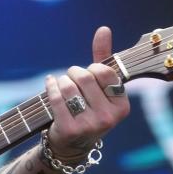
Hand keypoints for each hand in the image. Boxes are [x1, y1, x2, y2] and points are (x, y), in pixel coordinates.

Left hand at [45, 26, 130, 160]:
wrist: (72, 144)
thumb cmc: (88, 108)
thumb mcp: (100, 87)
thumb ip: (103, 57)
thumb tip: (103, 28)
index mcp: (122, 106)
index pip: (104, 72)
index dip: (92, 68)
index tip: (88, 74)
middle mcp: (109, 118)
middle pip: (85, 77)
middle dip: (74, 72)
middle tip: (71, 77)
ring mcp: (89, 125)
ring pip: (69, 86)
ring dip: (61, 81)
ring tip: (62, 85)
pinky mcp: (69, 130)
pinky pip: (56, 98)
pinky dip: (50, 86)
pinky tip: (50, 84)